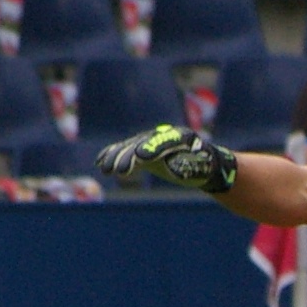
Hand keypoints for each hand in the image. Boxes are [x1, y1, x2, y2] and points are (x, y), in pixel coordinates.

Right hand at [96, 125, 236, 192]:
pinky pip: (126, 151)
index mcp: (179, 137)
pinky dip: (113, 155)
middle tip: (117, 170)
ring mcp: (150, 141)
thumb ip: (191, 164)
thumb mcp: (203, 165)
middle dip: (128, 156)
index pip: (162, 143)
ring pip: (130, 148)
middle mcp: (161, 136)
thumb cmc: (204, 166)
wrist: (202, 161)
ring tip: (105, 169)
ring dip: (116, 158)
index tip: (140, 157)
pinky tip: (101, 164)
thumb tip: (177, 167)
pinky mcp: (143, 150)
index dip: (151, 150)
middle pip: (141, 144)